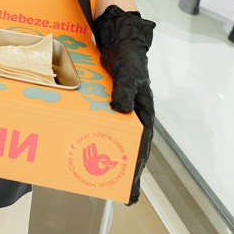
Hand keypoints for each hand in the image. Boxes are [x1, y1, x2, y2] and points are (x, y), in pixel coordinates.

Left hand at [91, 4, 154, 205]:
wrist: (118, 39)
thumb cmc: (128, 56)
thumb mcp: (127, 73)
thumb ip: (124, 90)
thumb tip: (120, 110)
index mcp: (143, 111)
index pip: (141, 146)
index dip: (136, 168)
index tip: (132, 189)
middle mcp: (133, 114)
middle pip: (130, 147)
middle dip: (127, 170)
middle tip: (123, 194)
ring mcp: (120, 110)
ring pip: (117, 138)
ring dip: (113, 157)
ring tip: (107, 180)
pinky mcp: (108, 103)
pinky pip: (103, 124)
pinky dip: (100, 137)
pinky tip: (90, 149)